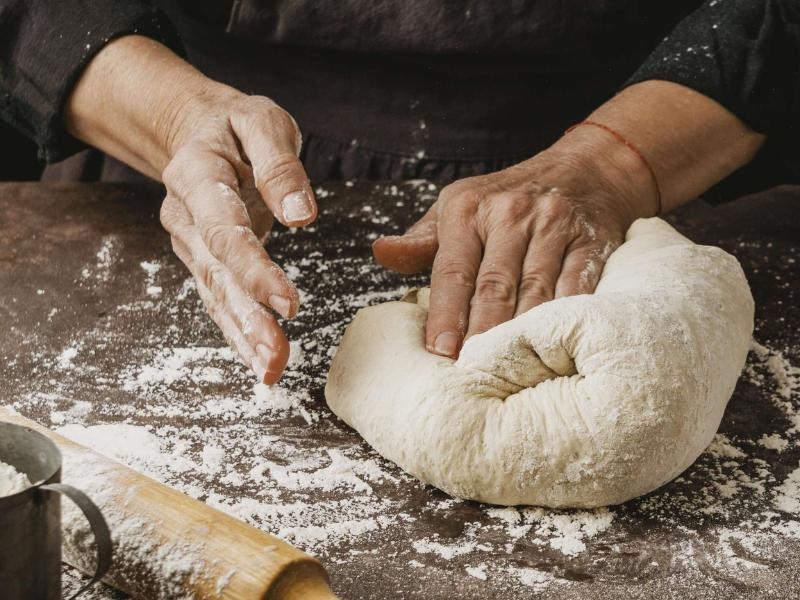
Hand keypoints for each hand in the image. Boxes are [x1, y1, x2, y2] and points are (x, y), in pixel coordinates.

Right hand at [64, 36, 316, 383]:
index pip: (226, 232)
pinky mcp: (204, 260)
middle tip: (278, 357)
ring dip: (244, 337)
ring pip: (217, 296)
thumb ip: (279, 166)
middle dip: (249, 320)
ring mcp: (191, 243)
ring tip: (272, 372)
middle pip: (219, 275)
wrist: (193, 130)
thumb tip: (301, 216)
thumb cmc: (233, 125)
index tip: (289, 304)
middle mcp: (186, 217)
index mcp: (197, 176)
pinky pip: (219, 299)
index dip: (255, 271)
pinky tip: (259, 361)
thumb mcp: (260, 122)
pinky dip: (238, 333)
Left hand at [373, 127, 658, 357]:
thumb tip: (382, 253)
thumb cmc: (506, 199)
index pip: (453, 270)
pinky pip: (577, 287)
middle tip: (471, 372)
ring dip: (521, 334)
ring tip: (508, 371)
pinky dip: (564, 320)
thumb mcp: (457, 208)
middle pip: (494, 285)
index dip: (445, 314)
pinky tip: (553, 348)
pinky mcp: (591, 241)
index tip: (440, 351)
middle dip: (481, 332)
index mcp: (468, 207)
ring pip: (535, 291)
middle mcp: (511, 212)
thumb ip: (421, 241)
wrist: (584, 170)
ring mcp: (554, 225)